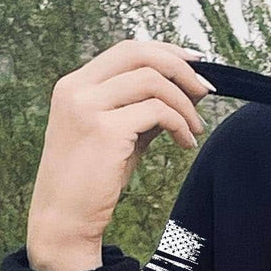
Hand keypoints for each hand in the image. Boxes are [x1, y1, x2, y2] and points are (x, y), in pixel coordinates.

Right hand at [26, 38, 217, 270]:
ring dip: (184, 103)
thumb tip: (189, 89)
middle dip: (181, 68)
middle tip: (206, 90)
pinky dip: (180, 124)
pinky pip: (157, 111)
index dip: (166, 51)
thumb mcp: (120, 137)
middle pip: (140, 54)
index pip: (127, 49)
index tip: (195, 64)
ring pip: (152, 81)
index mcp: (75, 85)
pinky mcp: (105, 130)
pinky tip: (186, 144)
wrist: (64, 221)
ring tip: (196, 129)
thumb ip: (146, 109)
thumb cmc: (92, 183)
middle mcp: (77, 88)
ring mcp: (87, 107)